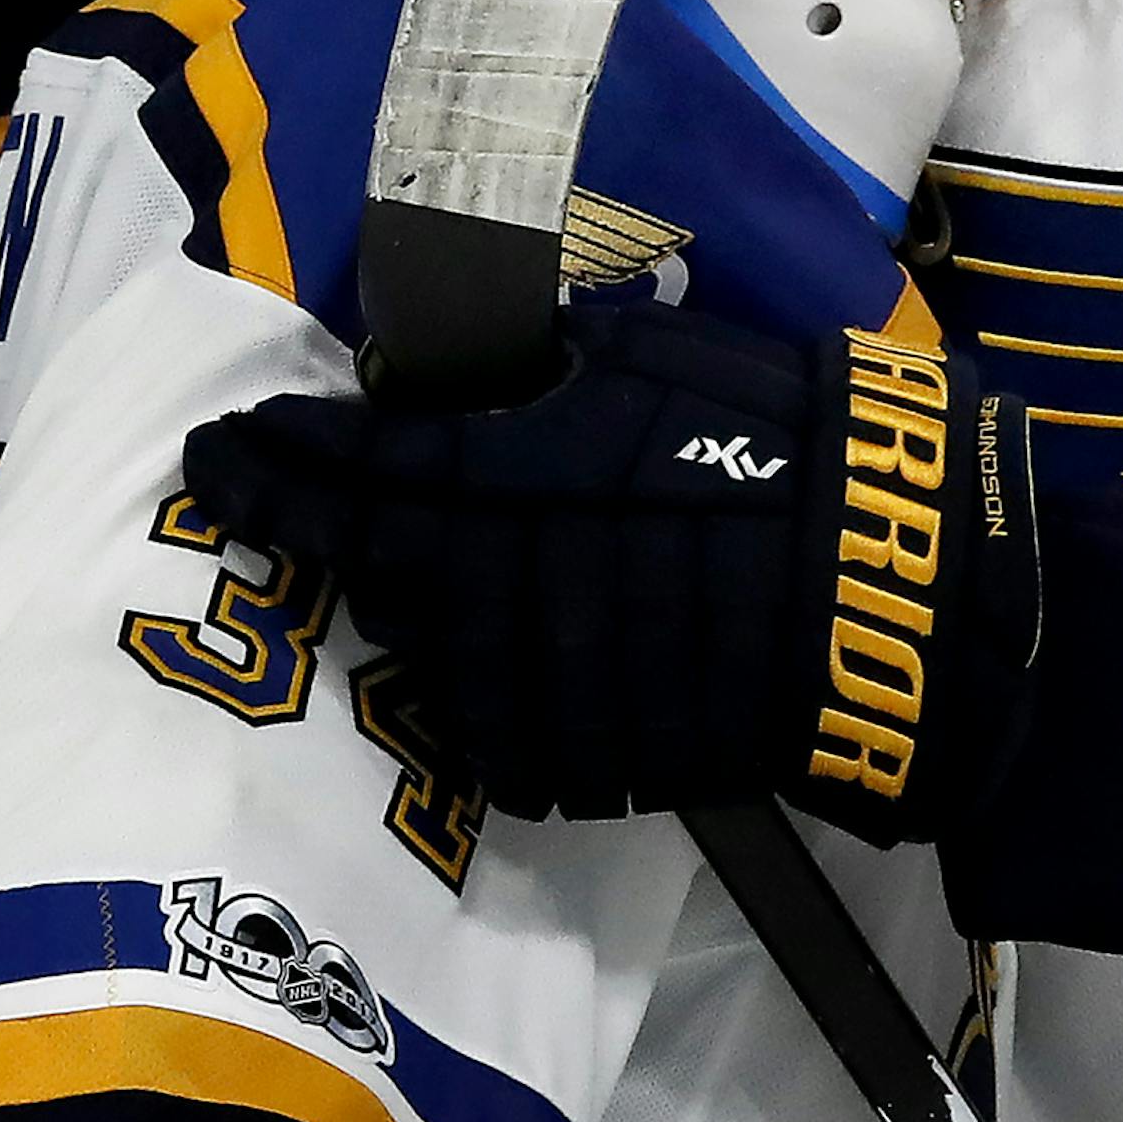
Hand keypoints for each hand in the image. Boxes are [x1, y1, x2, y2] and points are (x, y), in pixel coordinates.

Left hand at [182, 305, 1039, 841]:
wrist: (902, 586)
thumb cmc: (790, 444)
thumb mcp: (658, 364)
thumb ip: (530, 375)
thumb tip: (433, 377)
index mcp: (531, 471)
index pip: (363, 468)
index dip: (281, 461)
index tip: (220, 448)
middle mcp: (515, 579)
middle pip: (378, 563)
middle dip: (314, 529)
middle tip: (271, 500)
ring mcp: (552, 679)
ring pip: (426, 655)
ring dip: (398, 614)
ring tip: (393, 582)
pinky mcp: (598, 757)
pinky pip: (499, 733)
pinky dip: (476, 695)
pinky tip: (484, 663)